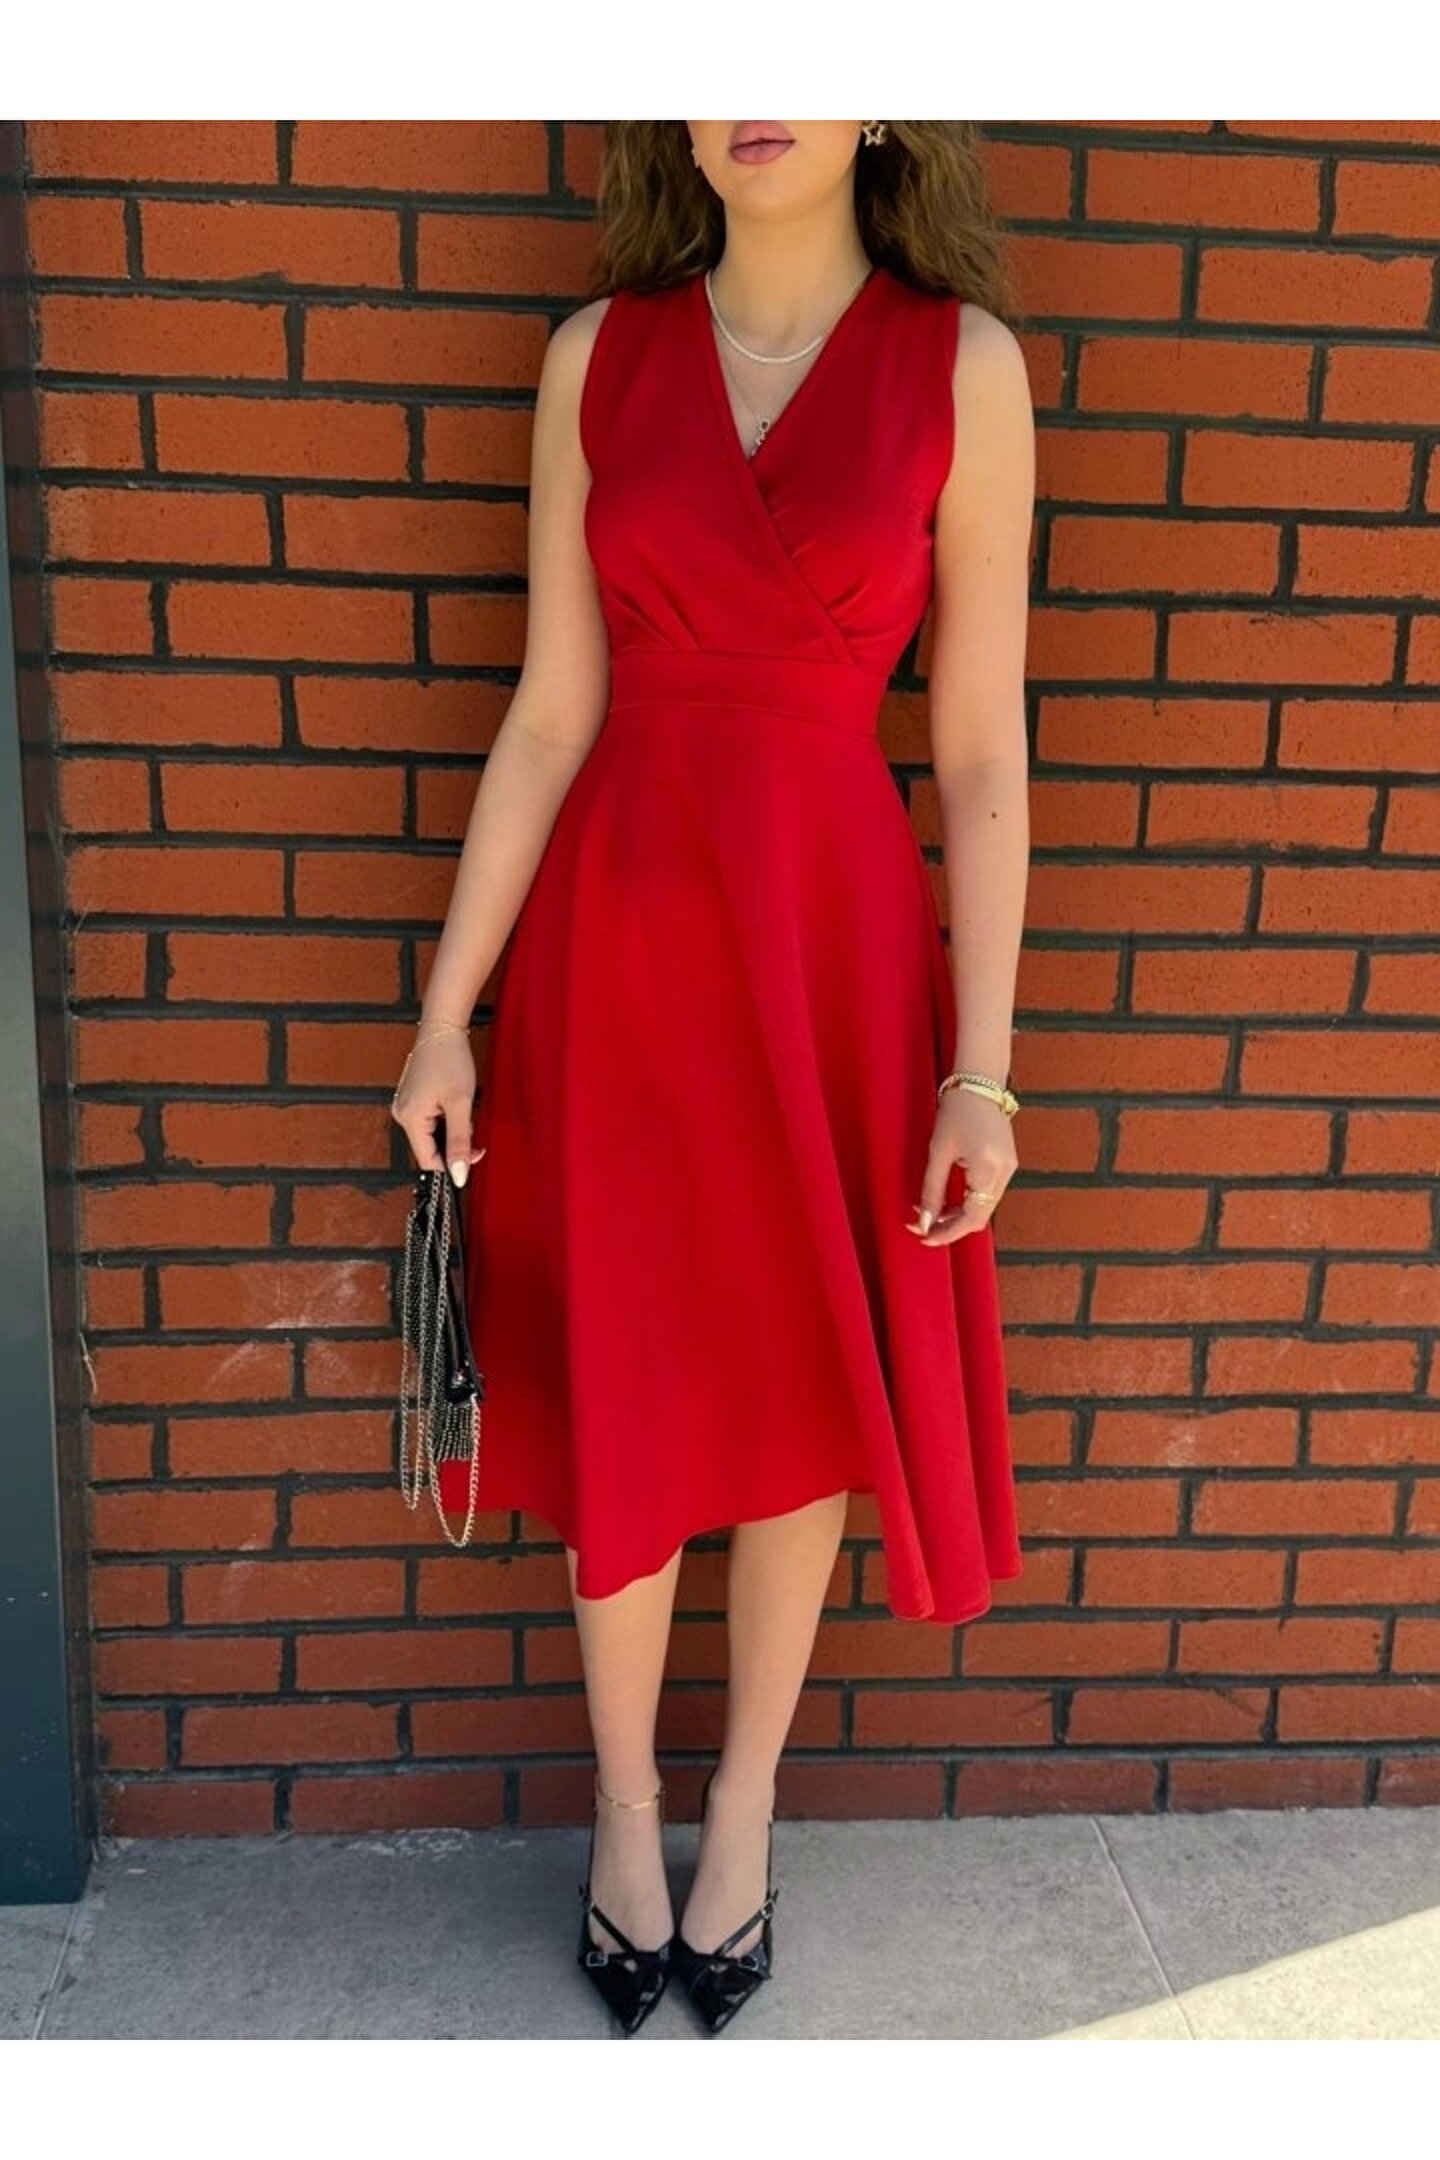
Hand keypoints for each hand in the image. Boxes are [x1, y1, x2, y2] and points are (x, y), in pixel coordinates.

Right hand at [390, 1032, 485, 1186]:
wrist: (442, 1029)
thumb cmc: (450, 1060)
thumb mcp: (460, 1104)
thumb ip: (459, 1142)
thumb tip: (458, 1176)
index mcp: (409, 1119)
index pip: (429, 1160)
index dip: (453, 1165)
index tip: (474, 1156)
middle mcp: (401, 1114)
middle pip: (430, 1148)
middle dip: (455, 1146)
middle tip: (476, 1132)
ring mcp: (405, 1106)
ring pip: (432, 1135)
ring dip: (453, 1132)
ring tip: (464, 1111)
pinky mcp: (412, 1099)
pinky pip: (430, 1121)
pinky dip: (446, 1120)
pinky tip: (456, 1106)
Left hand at [905, 1086, 1016, 1245]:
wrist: (979, 1082)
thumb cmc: (956, 1111)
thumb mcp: (938, 1152)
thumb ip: (932, 1190)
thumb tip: (924, 1221)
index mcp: (988, 1168)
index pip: (971, 1217)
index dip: (947, 1233)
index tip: (924, 1237)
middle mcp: (1005, 1172)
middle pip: (980, 1216)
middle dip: (951, 1227)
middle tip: (922, 1227)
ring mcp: (1010, 1168)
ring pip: (985, 1207)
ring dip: (959, 1215)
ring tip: (931, 1214)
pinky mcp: (1007, 1163)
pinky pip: (989, 1194)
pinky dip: (969, 1202)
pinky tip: (949, 1201)